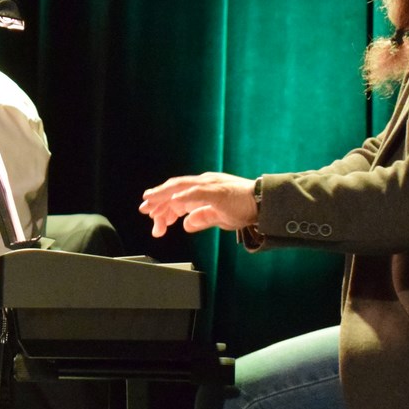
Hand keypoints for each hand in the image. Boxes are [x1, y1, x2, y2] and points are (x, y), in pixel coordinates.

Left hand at [140, 172, 257, 236]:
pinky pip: (197, 192)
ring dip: (164, 196)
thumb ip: (202, 219)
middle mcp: (204, 183)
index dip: (162, 205)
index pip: (177, 195)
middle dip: (157, 200)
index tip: (152, 216)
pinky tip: (173, 203)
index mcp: (203, 189)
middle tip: (144, 210)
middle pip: (174, 189)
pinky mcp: (217, 191)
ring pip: (180, 188)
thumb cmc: (244, 208)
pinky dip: (184, 197)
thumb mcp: (218, 217)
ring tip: (150, 203)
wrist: (263, 203)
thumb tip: (186, 225)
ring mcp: (210, 185)